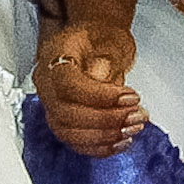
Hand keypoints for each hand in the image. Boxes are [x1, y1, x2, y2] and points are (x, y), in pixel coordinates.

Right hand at [35, 19, 148, 158]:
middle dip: (106, 119)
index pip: (66, 82)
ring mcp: (51, 104)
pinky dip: (99, 147)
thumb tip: (101, 74)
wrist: (94, 44)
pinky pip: (74, 142)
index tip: (130, 97)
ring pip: (67, 132)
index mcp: (54, 54)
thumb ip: (106, 55)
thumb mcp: (108, 36)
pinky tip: (122, 141)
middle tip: (137, 115)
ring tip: (133, 127)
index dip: (98, 96)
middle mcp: (46, 81)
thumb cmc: (100, 39)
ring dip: (104, 136)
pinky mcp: (61, 122)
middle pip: (65, 112)